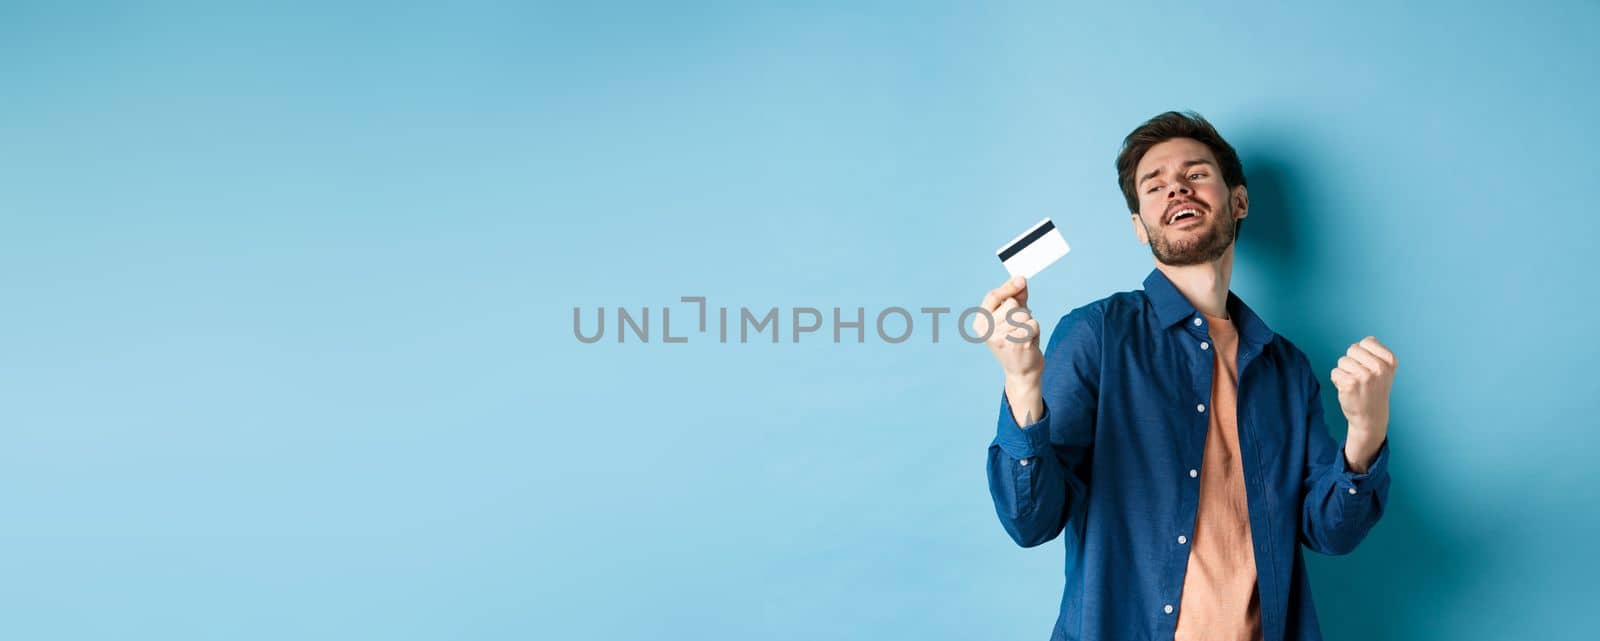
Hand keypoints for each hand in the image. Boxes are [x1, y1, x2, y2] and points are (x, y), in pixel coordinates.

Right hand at [976, 276, 1044, 425]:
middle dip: (1021, 313)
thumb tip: (1021, 279)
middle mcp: (987, 331)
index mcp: (981, 323)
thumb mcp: (1012, 318)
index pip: (993, 296)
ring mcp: (1001, 338)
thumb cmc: (1016, 340)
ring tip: (1024, 335)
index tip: (1022, 280)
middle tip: (1018, 328)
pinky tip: (1029, 342)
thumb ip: (1015, 297)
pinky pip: (1033, 324)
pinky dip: (1035, 331)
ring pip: (1023, 314)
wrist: (1021, 372)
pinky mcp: (1016, 344)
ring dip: (1029, 322)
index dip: (1008, 287)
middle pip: (1011, 305)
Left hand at [1331, 336, 1397, 436]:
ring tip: (1355, 384)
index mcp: (1390, 360)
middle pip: (1352, 349)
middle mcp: (1380, 367)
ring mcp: (1365, 376)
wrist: (1371, 416)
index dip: (1362, 354)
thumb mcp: (1384, 369)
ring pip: (1342, 361)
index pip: (1367, 341)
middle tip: (1360, 378)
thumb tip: (1368, 339)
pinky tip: (1348, 390)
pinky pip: (1334, 372)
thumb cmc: (1374, 389)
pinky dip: (1337, 380)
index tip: (1369, 368)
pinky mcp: (1350, 384)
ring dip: (1344, 372)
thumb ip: (1376, 352)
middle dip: (1352, 361)